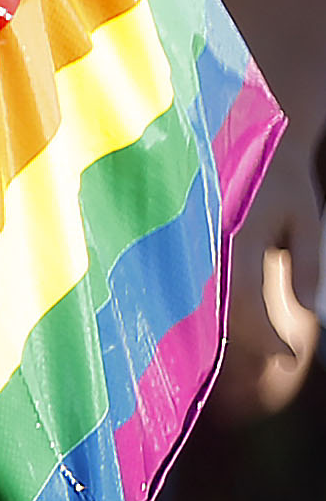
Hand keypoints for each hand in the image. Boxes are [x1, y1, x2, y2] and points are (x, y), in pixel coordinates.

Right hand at [219, 148, 318, 421]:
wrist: (251, 139)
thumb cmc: (283, 179)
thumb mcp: (306, 219)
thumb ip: (306, 265)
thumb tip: (310, 312)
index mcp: (235, 244)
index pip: (246, 305)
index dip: (267, 337)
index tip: (290, 356)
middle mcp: (208, 249)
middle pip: (223, 311)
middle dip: (251, 340)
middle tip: (280, 361)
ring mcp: (195, 247)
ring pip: (208, 302)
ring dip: (233, 328)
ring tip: (260, 345)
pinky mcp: (191, 245)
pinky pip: (201, 286)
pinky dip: (219, 307)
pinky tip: (231, 318)